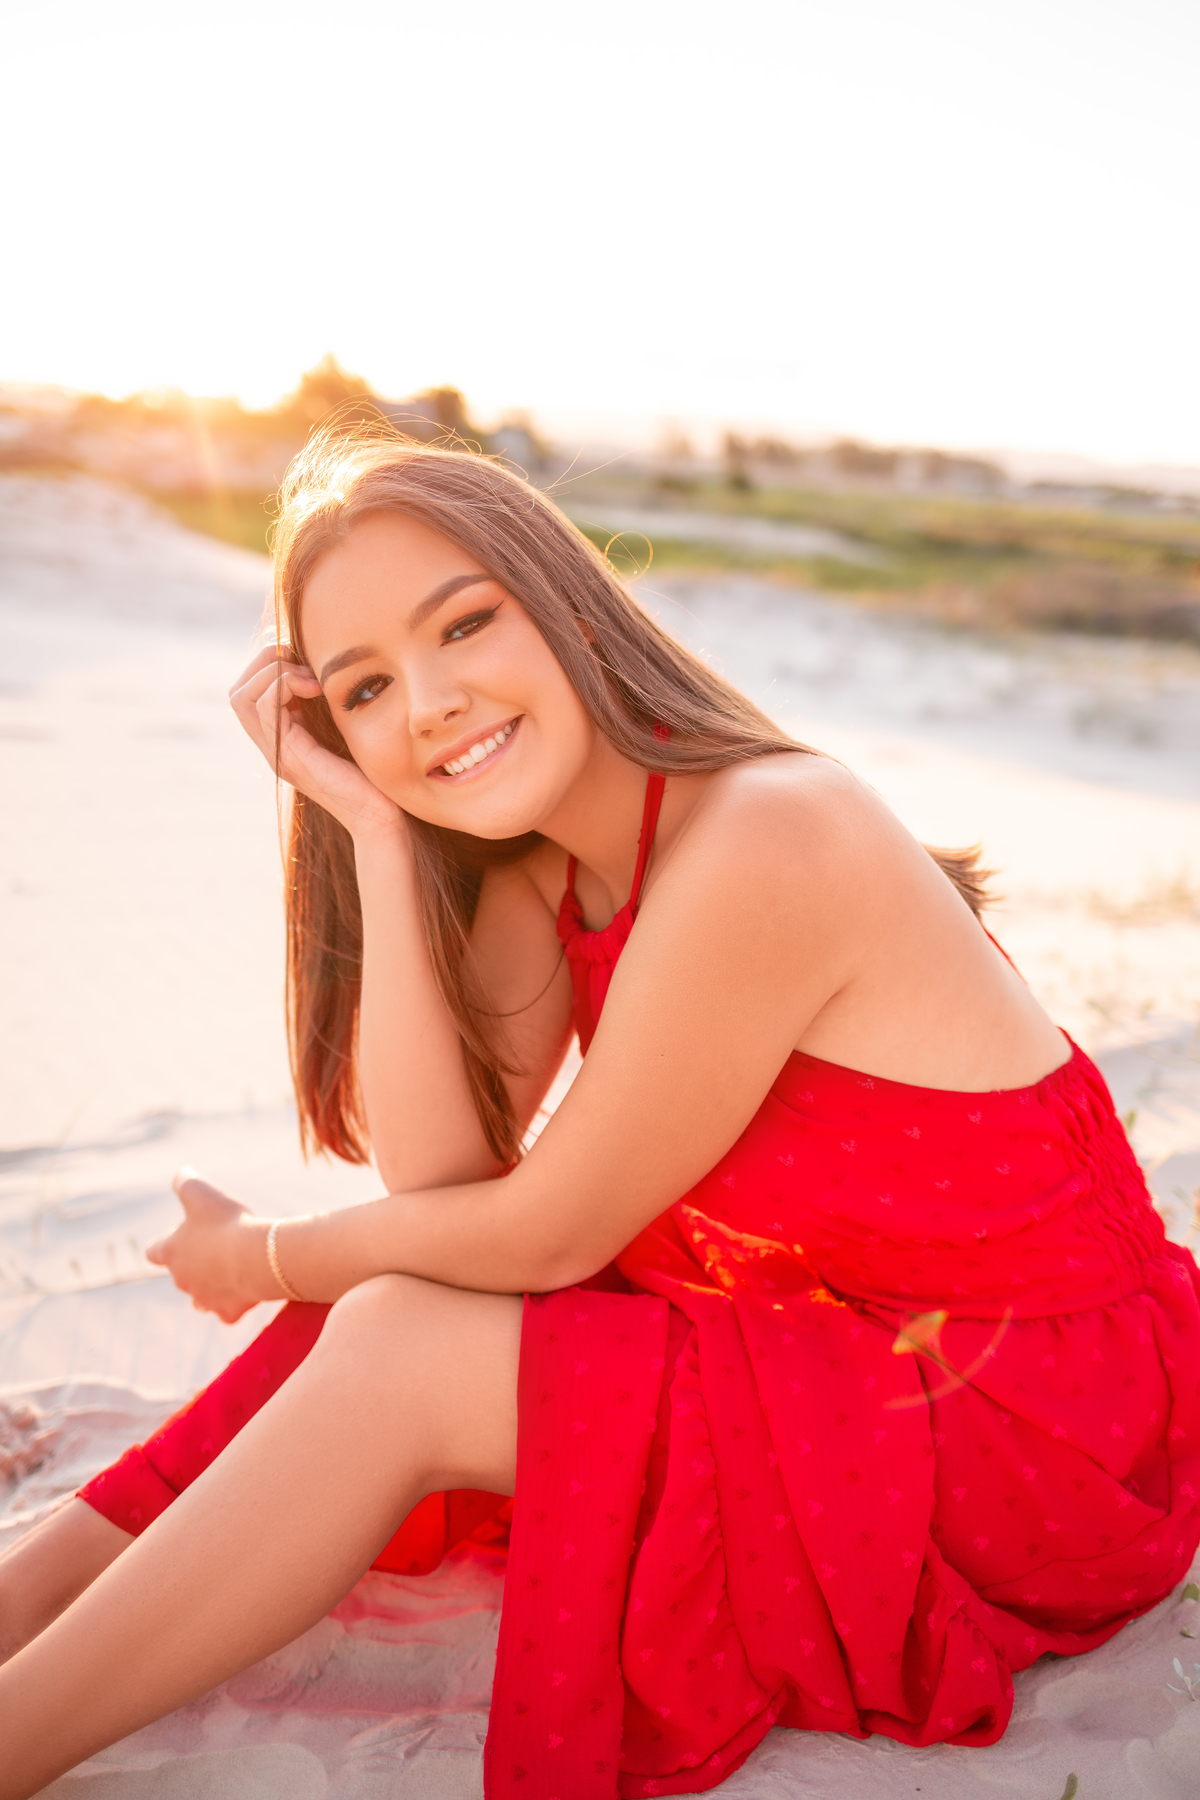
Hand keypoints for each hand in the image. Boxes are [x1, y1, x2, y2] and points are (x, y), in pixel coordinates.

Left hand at [146, 1168, 278, 1323]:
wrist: (256, 1257)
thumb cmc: (226, 1222)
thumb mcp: (201, 1191)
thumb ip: (185, 1180)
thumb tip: (182, 1172)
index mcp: (171, 1251)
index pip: (153, 1251)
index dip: (165, 1243)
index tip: (180, 1236)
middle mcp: (182, 1279)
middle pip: (180, 1275)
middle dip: (195, 1264)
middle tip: (218, 1246)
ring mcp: (204, 1299)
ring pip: (199, 1300)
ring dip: (209, 1288)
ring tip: (228, 1273)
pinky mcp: (228, 1312)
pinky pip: (226, 1313)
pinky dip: (234, 1304)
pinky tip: (246, 1291)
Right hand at [229, 642, 403, 841]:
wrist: (381, 817)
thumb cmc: (373, 774)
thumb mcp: (345, 729)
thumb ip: (327, 705)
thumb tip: (323, 666)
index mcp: (282, 738)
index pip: (248, 692)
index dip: (269, 664)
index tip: (305, 661)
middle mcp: (273, 746)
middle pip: (238, 692)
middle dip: (265, 662)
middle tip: (303, 664)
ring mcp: (277, 753)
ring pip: (242, 697)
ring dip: (275, 672)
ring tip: (310, 678)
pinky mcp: (289, 756)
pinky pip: (265, 708)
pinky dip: (285, 685)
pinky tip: (316, 688)